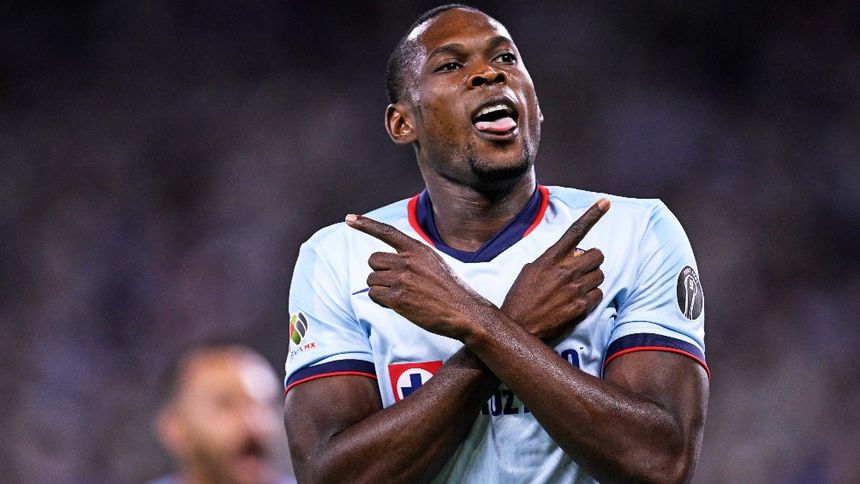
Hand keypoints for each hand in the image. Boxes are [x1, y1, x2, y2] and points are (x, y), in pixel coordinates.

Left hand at [345, 214, 489, 339]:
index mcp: (417, 249)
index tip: (349, 219)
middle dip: (378, 273)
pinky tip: (397, 305)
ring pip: (371, 280)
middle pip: (373, 260)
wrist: (464, 311)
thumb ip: (412, 259)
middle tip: (393, 284)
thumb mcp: (434, 263)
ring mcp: (402, 279)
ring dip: (380, 289)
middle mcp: (407, 261)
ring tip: (400, 297)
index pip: (386, 232)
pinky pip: (374, 295)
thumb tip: (388, 266)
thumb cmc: (450, 290)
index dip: (365, 224)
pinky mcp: (398, 298)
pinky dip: (381, 301)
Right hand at [502, 199, 608, 341]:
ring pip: (600, 275)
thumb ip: (549, 261)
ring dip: (592, 279)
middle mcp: (565, 271)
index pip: (575, 231)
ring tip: (576, 288)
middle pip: (597, 255)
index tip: (606, 202)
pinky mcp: (581, 307)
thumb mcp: (529, 271)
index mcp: (550, 258)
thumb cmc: (521, 298)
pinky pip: (598, 295)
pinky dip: (591, 297)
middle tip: (583, 268)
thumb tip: (567, 257)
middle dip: (593, 260)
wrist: (519, 327)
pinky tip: (577, 302)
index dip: (593, 215)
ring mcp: (575, 289)